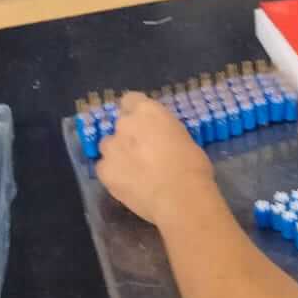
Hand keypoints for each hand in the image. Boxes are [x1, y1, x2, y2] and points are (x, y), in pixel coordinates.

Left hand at [96, 92, 218, 229]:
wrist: (180, 197)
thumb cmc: (193, 167)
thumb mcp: (184, 139)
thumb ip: (165, 135)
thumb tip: (163, 143)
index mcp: (147, 111)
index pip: (131, 100)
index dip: (136, 113)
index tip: (144, 126)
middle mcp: (124, 124)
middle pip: (120, 125)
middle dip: (128, 136)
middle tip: (142, 153)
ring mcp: (111, 147)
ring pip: (108, 146)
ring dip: (118, 154)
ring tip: (133, 171)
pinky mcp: (103, 171)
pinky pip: (104, 168)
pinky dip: (113, 175)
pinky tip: (127, 185)